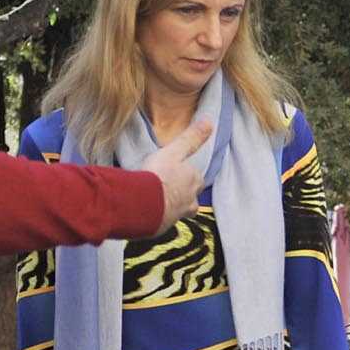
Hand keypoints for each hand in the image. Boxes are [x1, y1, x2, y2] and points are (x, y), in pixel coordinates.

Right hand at [141, 112, 215, 230]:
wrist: (140, 204)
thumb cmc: (157, 176)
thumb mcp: (174, 151)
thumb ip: (191, 138)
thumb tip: (210, 122)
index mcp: (193, 182)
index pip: (195, 178)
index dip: (186, 174)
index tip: (176, 172)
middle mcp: (189, 202)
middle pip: (190, 197)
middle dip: (182, 193)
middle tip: (167, 187)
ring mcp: (176, 216)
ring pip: (178, 211)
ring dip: (170, 206)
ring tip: (157, 201)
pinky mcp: (161, 227)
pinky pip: (161, 221)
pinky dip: (156, 216)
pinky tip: (147, 212)